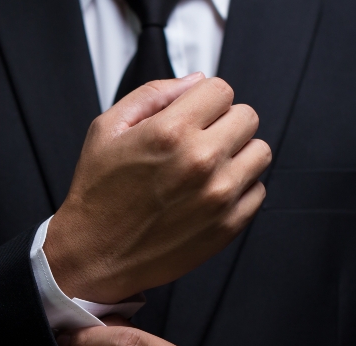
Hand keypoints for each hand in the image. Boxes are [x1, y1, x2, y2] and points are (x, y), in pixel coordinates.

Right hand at [44, 74, 271, 303]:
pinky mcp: (228, 225)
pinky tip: (210, 193)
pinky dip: (240, 189)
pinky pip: (258, 191)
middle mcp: (200, 161)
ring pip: (260, 152)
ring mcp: (219, 195)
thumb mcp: (108, 128)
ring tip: (209, 167)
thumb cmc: (98, 195)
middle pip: (247, 117)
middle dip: (225, 122)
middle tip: (201, 140)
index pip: (222, 90)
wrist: (95, 254)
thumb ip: (154, 94)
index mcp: (171, 132)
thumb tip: (194, 81)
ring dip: (239, 154)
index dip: (206, 99)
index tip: (196, 113)